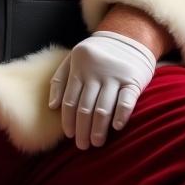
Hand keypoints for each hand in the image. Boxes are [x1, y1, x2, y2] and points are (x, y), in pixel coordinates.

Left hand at [49, 31, 155, 149]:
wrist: (127, 38)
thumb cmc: (96, 55)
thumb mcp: (74, 59)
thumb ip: (60, 80)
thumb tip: (52, 106)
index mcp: (79, 67)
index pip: (70, 100)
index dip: (68, 120)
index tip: (70, 135)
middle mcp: (95, 71)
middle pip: (85, 108)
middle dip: (82, 130)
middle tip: (82, 146)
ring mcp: (114, 76)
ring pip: (103, 108)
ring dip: (99, 129)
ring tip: (96, 142)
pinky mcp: (132, 80)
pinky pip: (126, 101)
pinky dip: (120, 115)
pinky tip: (116, 127)